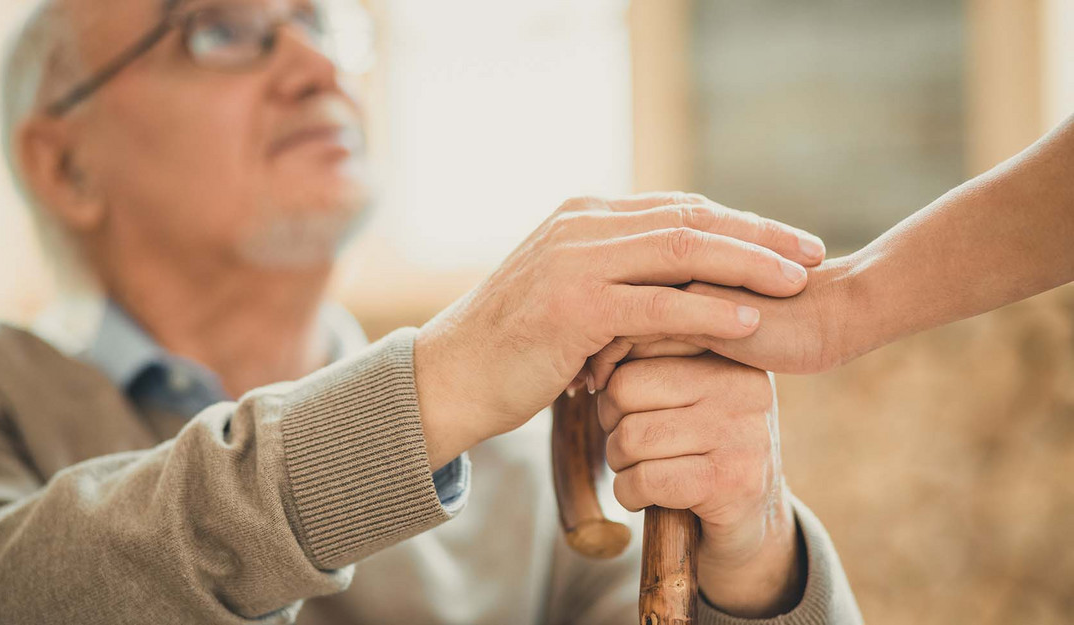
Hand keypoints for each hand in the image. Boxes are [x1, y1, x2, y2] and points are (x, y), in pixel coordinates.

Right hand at [414, 193, 825, 469]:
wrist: (451, 377)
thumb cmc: (514, 346)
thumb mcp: (566, 294)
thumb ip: (613, 274)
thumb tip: (670, 281)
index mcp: (584, 217)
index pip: (679, 209)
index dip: (740, 223)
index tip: (788, 244)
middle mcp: (582, 226)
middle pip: (691, 220)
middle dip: (760, 236)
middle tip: (813, 254)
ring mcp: (576, 261)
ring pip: (682, 251)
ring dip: (749, 266)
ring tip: (798, 283)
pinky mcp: (574, 305)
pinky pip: (658, 304)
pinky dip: (709, 310)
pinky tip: (750, 321)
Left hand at [598, 353, 804, 617]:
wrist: (751, 522)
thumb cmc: (701, 449)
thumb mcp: (687, 392)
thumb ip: (650, 359)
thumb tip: (595, 353)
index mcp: (730, 353)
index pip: (640, 339)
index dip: (613, 377)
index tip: (625, 405)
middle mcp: (744, 384)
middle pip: (625, 388)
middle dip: (612, 424)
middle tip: (633, 444)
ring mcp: (742, 433)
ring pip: (631, 437)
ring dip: (620, 463)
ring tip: (644, 468)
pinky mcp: (731, 482)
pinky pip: (645, 479)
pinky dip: (629, 494)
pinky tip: (648, 497)